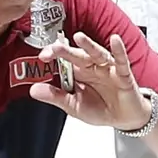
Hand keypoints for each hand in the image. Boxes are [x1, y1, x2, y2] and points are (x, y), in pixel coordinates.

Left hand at [32, 31, 152, 129]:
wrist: (124, 119)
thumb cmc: (101, 109)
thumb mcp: (74, 106)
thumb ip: (56, 97)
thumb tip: (33, 90)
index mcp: (78, 73)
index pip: (63, 60)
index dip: (54, 56)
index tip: (43, 57)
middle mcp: (91, 67)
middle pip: (77, 55)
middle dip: (66, 51)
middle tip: (54, 49)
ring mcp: (107, 68)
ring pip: (97, 53)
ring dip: (88, 45)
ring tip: (79, 38)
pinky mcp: (123, 74)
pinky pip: (121, 60)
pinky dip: (118, 50)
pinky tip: (115, 40)